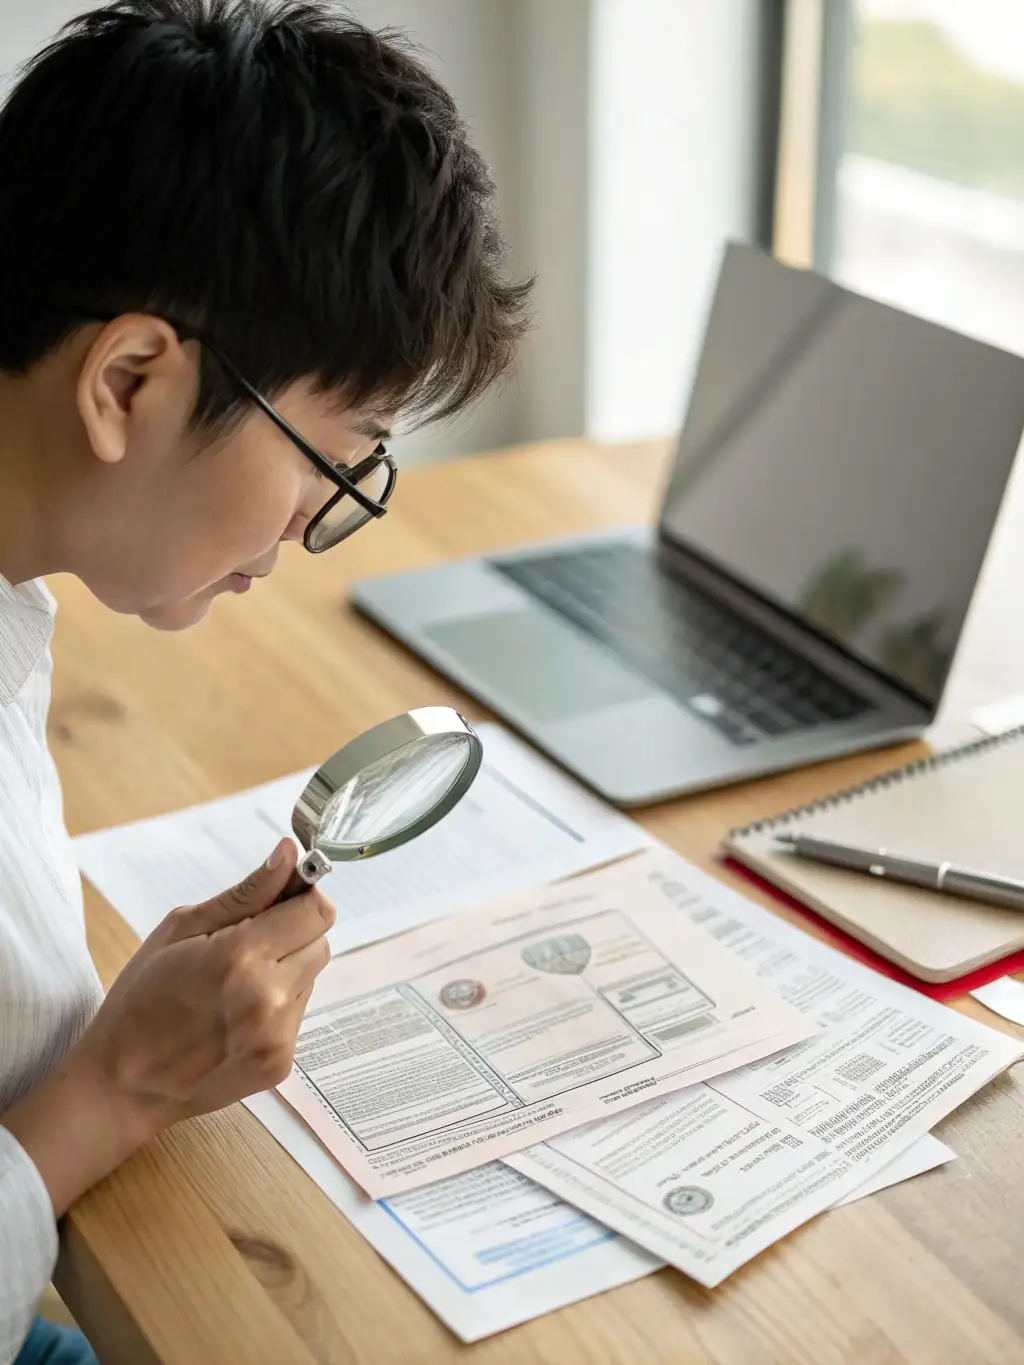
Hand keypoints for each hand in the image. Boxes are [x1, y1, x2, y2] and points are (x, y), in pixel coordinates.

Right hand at [3, 839, 334, 1214]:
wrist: (122, 1084)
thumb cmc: (140, 999)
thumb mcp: (181, 930)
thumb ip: (246, 893)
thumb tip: (289, 854)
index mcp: (241, 957)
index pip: (316, 910)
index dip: (300, 898)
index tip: (278, 900)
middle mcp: (269, 998)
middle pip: (320, 941)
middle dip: (293, 933)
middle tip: (248, 943)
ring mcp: (278, 1036)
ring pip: (311, 976)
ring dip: (286, 968)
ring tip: (236, 983)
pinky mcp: (282, 1062)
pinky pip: (299, 1013)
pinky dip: (278, 1004)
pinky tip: (236, 1015)